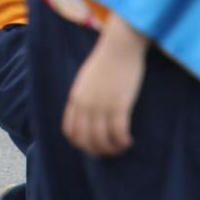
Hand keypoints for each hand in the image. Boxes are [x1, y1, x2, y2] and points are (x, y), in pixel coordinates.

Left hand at [62, 15, 147, 157]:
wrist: (119, 47)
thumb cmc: (106, 61)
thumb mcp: (86, 80)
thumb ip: (84, 96)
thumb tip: (88, 113)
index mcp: (75, 98)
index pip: (70, 131)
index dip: (81, 144)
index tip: (93, 146)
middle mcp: (85, 105)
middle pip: (85, 140)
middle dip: (97, 151)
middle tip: (110, 151)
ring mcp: (101, 106)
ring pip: (102, 140)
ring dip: (112, 149)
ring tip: (122, 146)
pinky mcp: (119, 105)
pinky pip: (118, 133)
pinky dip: (123, 142)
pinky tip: (129, 140)